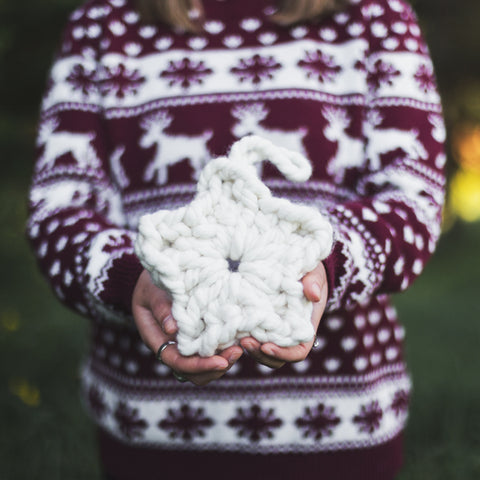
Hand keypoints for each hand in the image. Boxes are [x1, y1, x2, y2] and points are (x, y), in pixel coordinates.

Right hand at [132, 270, 242, 384]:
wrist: (160, 270)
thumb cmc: (152, 280)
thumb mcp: (152, 290)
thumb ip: (160, 308)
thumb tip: (172, 330)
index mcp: (156, 339)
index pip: (177, 361)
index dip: (198, 365)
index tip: (220, 361)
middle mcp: (170, 345)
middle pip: (192, 371)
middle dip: (214, 367)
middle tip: (237, 353)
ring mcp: (184, 342)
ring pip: (202, 365)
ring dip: (222, 361)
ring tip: (240, 348)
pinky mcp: (197, 334)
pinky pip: (210, 349)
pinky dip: (223, 348)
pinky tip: (238, 338)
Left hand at [240, 262, 327, 368]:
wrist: (299, 267)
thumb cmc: (310, 272)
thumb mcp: (315, 274)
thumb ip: (314, 283)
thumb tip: (313, 294)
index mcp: (304, 328)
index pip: (298, 352)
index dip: (283, 353)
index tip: (267, 346)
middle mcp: (289, 334)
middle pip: (276, 357)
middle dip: (260, 354)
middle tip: (244, 342)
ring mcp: (274, 330)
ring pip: (262, 351)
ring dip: (251, 349)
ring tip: (237, 338)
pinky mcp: (260, 322)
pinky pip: (252, 336)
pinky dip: (243, 337)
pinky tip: (232, 328)